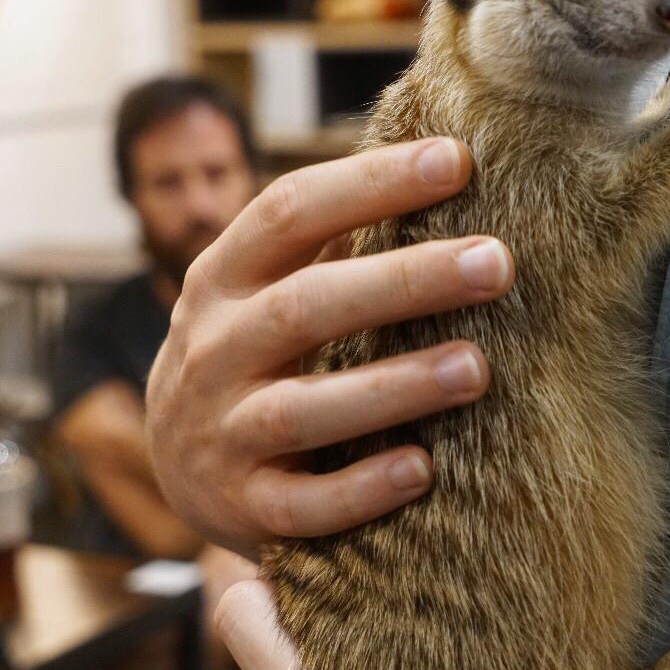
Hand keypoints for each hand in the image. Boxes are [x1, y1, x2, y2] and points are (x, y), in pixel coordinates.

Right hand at [145, 139, 514, 555]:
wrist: (172, 465)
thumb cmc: (253, 353)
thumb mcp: (264, 290)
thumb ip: (329, 245)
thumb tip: (443, 166)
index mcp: (223, 280)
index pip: (289, 213)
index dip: (370, 184)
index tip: (457, 160)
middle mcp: (213, 352)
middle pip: (305, 306)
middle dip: (404, 281)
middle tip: (496, 263)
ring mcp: (223, 435)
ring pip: (303, 410)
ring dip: (393, 388)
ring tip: (476, 368)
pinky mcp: (242, 509)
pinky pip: (302, 506)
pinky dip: (361, 490)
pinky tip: (421, 470)